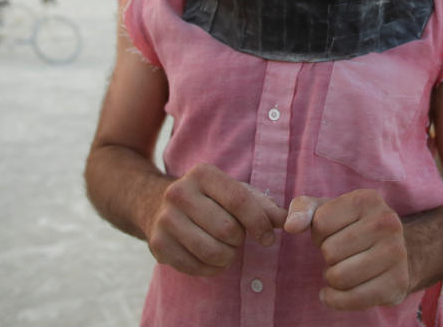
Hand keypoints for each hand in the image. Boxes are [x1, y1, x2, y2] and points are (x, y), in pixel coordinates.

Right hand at [146, 163, 286, 276]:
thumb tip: (288, 219)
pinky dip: (210, 268)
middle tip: (235, 238)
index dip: (259, 223)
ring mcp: (165, 219)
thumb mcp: (233, 192)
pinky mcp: (158, 245)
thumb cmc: (207, 199)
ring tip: (224, 249)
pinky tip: (207, 257)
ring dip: (227, 257)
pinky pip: (196, 268)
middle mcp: (179, 192)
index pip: (239, 200)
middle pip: (228, 230)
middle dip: (239, 240)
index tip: (267, 238)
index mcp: (203, 174)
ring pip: (212, 252)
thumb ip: (262, 205)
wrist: (154, 203)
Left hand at [285, 189, 410, 310]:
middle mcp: (387, 223)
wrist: (398, 250)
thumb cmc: (354, 227)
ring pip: (339, 277)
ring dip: (332, 277)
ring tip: (343, 269)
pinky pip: (353, 299)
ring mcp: (396, 253)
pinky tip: (334, 293)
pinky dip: (336, 300)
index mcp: (368, 199)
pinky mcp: (398, 283)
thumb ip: (303, 209)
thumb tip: (290, 226)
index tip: (332, 234)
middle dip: (327, 256)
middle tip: (341, 254)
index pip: (321, 222)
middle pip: (330, 251)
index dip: (318, 233)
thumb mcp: (328, 210)